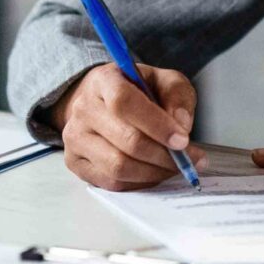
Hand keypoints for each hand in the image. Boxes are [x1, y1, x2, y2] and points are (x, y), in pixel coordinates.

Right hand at [55, 63, 200, 190]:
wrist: (101, 103)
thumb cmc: (135, 92)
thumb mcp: (162, 81)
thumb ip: (176, 95)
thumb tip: (181, 124)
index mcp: (103, 81)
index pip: (124, 102)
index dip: (157, 124)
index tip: (182, 139)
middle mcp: (83, 109)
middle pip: (126, 140)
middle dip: (164, 155)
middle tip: (187, 159)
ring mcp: (75, 138)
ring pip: (119, 166)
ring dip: (154, 172)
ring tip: (172, 167)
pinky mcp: (75, 162)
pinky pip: (112, 182)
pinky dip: (139, 183)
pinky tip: (152, 172)